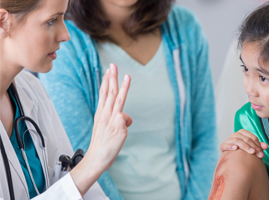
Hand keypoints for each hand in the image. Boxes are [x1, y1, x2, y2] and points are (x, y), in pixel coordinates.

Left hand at [70, 63, 131, 195]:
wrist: (96, 159)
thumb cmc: (108, 150)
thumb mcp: (119, 137)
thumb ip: (121, 123)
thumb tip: (123, 114)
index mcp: (110, 117)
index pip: (119, 98)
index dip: (124, 86)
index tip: (127, 75)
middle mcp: (104, 114)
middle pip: (109, 92)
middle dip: (112, 78)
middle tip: (113, 65)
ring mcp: (101, 116)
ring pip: (104, 96)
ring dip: (107, 83)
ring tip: (108, 73)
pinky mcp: (99, 120)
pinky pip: (102, 102)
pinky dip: (104, 94)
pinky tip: (105, 92)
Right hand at [220, 129, 267, 157]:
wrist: (229, 157)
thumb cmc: (242, 151)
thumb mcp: (250, 148)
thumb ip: (258, 146)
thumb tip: (266, 146)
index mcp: (242, 133)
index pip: (252, 137)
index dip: (258, 145)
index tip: (262, 153)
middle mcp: (235, 134)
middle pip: (246, 138)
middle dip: (254, 147)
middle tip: (260, 155)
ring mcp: (228, 140)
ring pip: (237, 140)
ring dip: (245, 146)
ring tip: (251, 152)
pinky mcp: (222, 146)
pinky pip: (225, 145)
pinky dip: (230, 146)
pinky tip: (236, 148)